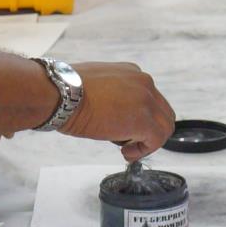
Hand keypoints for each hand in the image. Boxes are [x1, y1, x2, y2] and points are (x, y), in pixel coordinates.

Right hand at [59, 61, 175, 162]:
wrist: (61, 93)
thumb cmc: (67, 91)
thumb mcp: (96, 85)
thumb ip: (111, 94)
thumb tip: (111, 111)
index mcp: (132, 73)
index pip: (150, 98)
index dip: (141, 118)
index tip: (126, 129)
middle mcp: (144, 83)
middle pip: (162, 112)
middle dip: (149, 130)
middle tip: (130, 142)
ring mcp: (146, 101)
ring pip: (165, 126)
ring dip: (148, 141)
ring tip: (127, 149)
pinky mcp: (144, 120)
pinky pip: (156, 140)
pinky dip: (143, 150)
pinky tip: (126, 152)